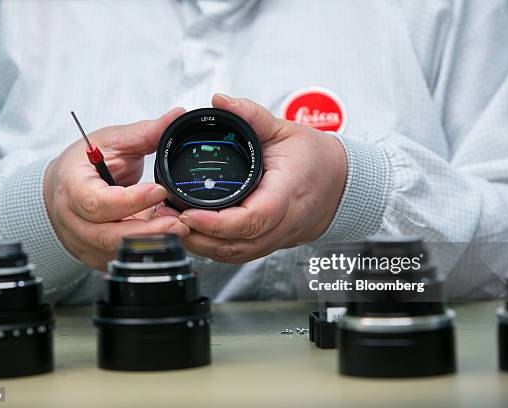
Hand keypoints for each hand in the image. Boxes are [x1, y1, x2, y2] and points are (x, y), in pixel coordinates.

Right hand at [44, 108, 189, 270]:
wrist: (65, 186)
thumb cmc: (85, 163)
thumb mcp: (111, 141)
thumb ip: (144, 133)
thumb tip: (176, 116)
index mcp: (72, 187)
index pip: (96, 202)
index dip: (129, 200)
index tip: (159, 191)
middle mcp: (74, 219)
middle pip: (107, 235)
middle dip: (146, 231)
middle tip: (178, 222)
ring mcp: (83, 241)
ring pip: (116, 252)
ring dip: (150, 242)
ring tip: (177, 228)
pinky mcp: (95, 255)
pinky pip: (121, 259)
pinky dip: (144, 251)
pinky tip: (164, 238)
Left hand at [178, 94, 347, 262]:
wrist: (339, 183)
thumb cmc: (315, 158)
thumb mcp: (284, 129)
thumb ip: (251, 115)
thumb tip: (220, 101)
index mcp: (286, 193)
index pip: (252, 220)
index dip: (217, 223)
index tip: (188, 214)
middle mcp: (282, 222)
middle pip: (238, 245)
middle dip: (199, 238)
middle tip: (168, 219)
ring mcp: (276, 237)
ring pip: (236, 255)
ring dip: (203, 246)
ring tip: (174, 225)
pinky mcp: (269, 242)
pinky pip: (239, 254)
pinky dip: (215, 249)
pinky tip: (195, 234)